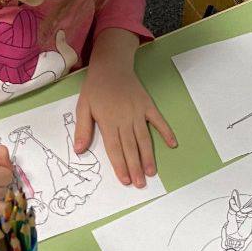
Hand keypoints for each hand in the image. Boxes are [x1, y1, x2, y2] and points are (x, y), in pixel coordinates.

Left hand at [75, 57, 175, 188]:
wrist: (111, 66)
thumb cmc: (95, 88)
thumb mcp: (83, 107)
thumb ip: (83, 129)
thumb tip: (79, 151)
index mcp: (108, 121)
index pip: (115, 148)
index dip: (120, 165)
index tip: (126, 180)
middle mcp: (125, 119)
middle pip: (131, 147)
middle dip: (135, 167)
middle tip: (141, 184)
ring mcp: (138, 112)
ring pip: (144, 138)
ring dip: (148, 156)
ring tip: (152, 172)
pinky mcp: (148, 105)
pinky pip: (158, 121)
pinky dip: (166, 132)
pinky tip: (172, 144)